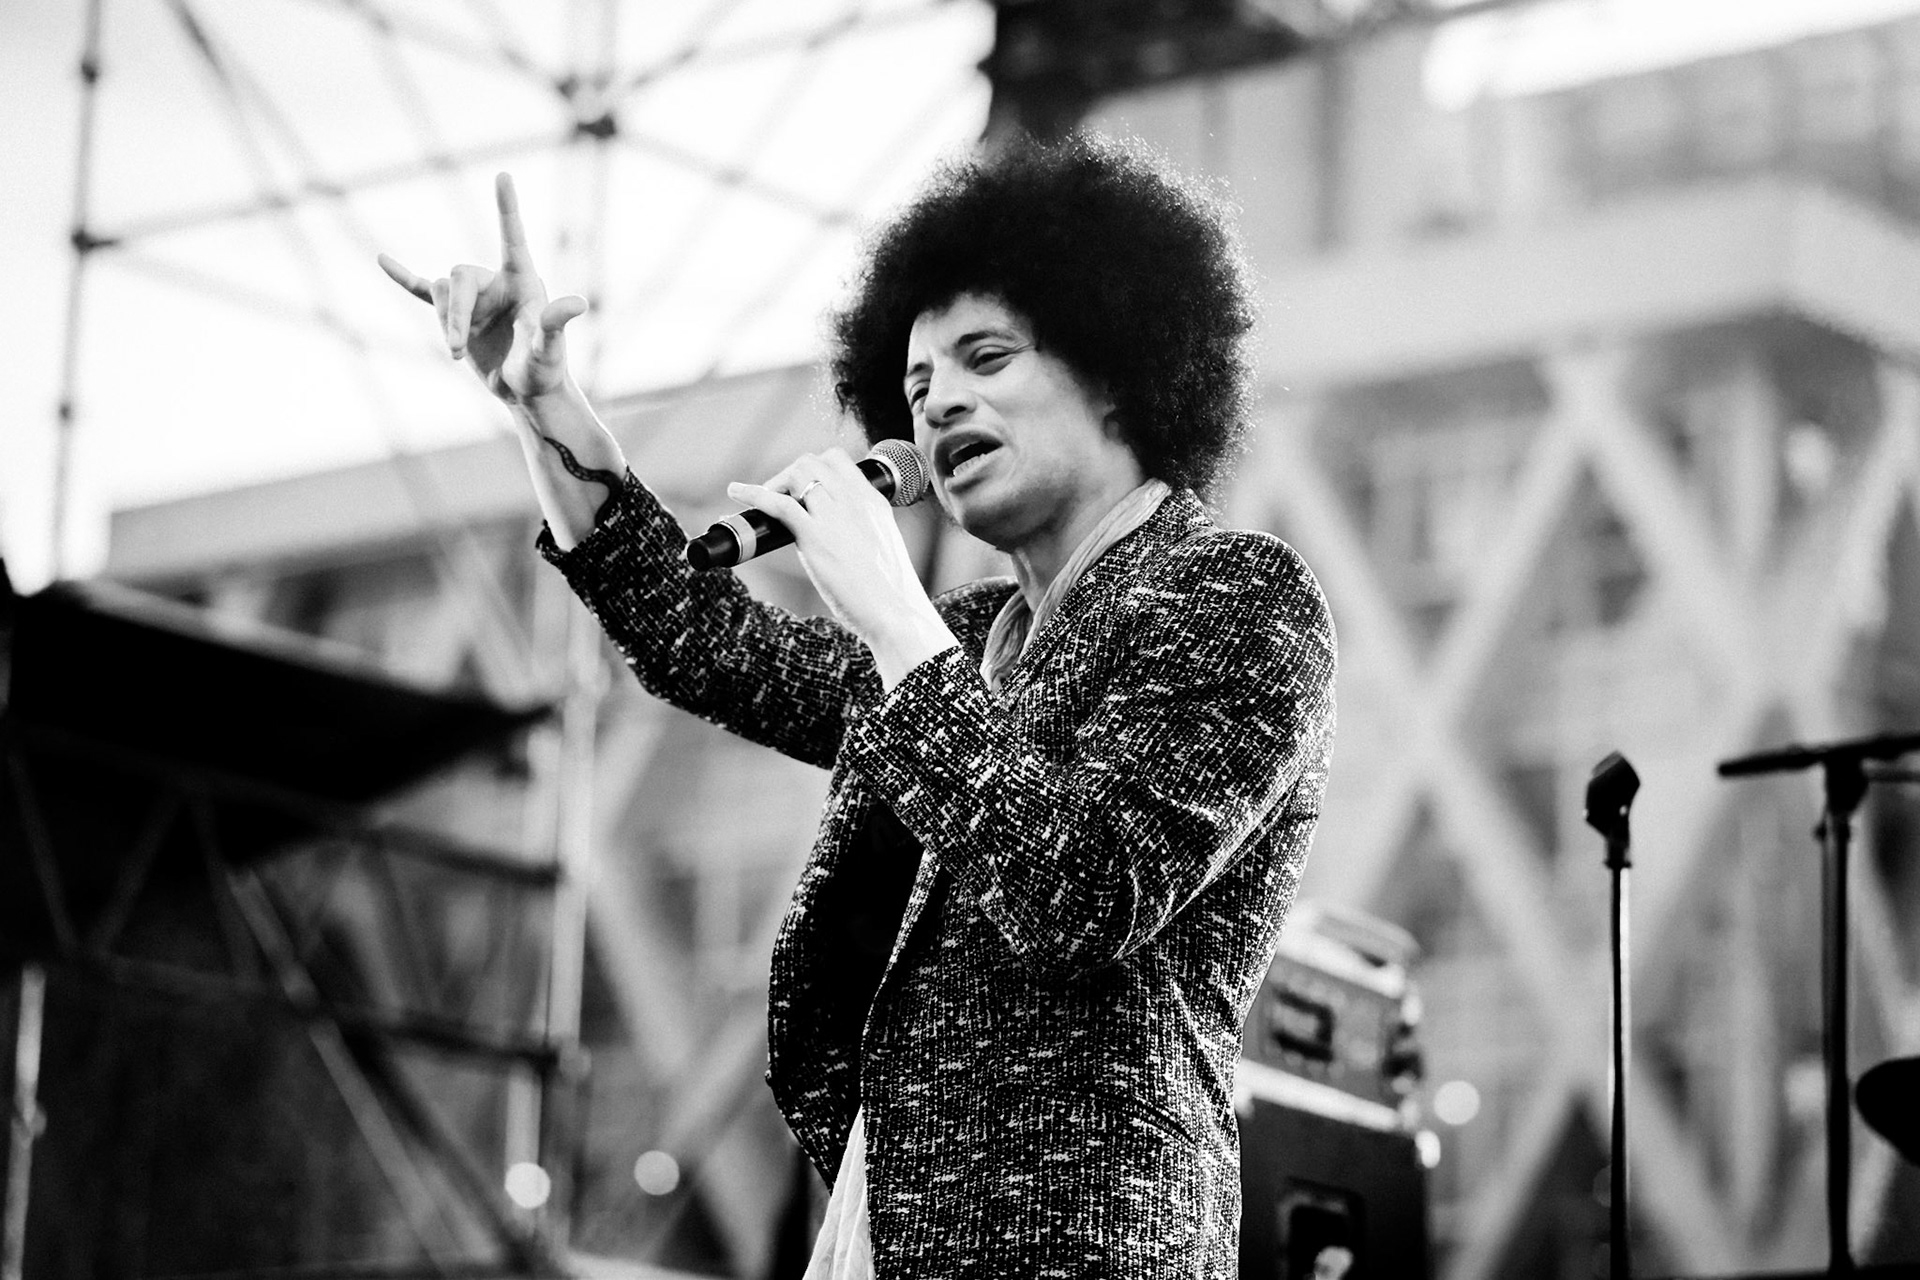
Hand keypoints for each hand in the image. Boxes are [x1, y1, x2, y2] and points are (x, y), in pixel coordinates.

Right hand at [377, 173, 585, 404]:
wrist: (526, 392)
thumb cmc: (545, 369)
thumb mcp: (550, 350)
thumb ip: (555, 325)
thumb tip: (578, 304)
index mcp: (523, 279)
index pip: (512, 237)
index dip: (507, 207)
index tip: (503, 175)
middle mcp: (496, 282)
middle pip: (458, 277)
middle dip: (452, 314)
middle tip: (455, 350)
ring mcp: (474, 298)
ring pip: (440, 291)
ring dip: (444, 322)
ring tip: (456, 353)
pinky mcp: (456, 316)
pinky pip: (423, 291)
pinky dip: (403, 278)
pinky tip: (382, 261)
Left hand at [728, 448, 957, 687]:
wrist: (896, 611)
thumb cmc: (890, 590)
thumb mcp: (882, 546)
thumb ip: (860, 532)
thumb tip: (837, 538)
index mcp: (873, 500)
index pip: (838, 460)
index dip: (814, 468)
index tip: (802, 487)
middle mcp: (854, 500)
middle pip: (813, 462)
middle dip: (790, 475)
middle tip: (779, 498)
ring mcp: (835, 515)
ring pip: (797, 473)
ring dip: (774, 483)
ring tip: (763, 501)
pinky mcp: (815, 536)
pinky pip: (778, 503)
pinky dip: (753, 494)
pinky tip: (737, 494)